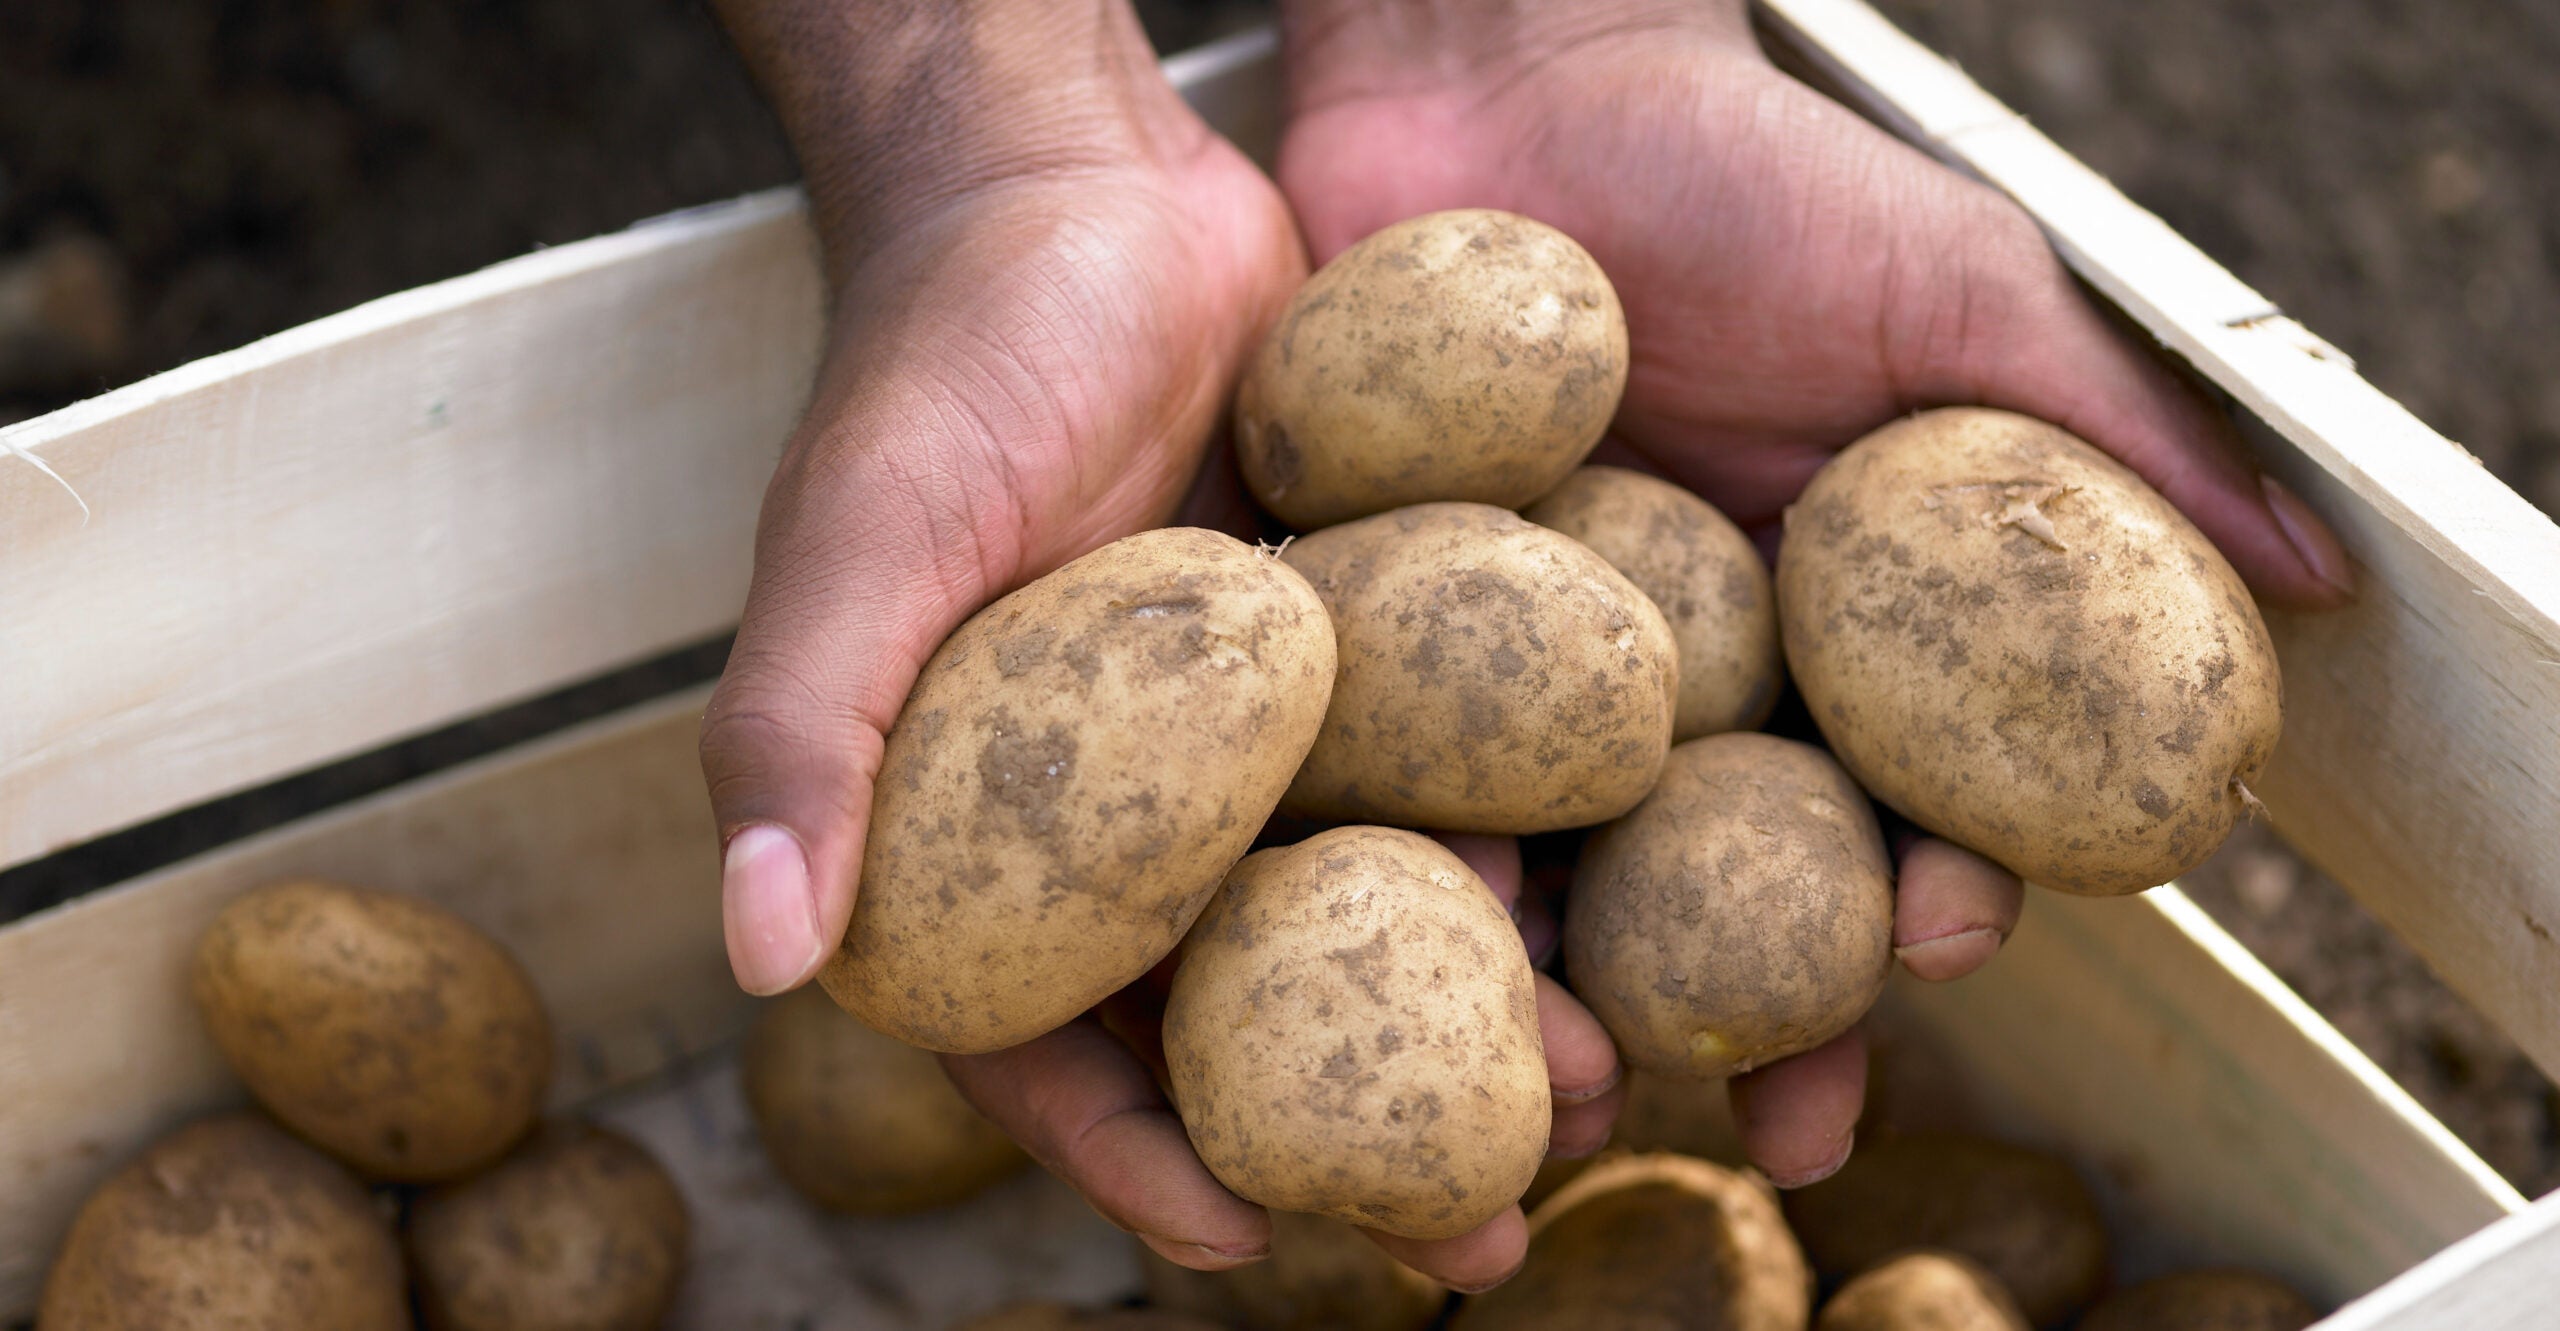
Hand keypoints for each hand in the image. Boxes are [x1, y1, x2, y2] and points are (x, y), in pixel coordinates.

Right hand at [699, 0, 1604, 1289]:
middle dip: (1348, 1137)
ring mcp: (1241, 739)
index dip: (1130, 1153)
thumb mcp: (861, 536)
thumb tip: (758, 954)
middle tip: (1476, 1231)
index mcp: (969, 826)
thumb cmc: (946, 352)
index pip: (1036, 1039)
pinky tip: (1614, 907)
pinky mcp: (1348, 655)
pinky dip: (1513, 850)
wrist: (1090, 180)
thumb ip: (798, 733)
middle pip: (1231, 1014)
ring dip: (1465, 1015)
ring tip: (1593, 1090)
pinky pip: (1432, 779)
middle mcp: (1114, 808)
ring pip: (1356, 918)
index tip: (1247, 1240)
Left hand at [1276, 0, 2351, 1187]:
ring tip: (1583, 1076)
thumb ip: (2114, 438)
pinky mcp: (1380, 636)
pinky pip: (1394, 765)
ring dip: (1582, 985)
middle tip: (1777, 1124)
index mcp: (1835, 632)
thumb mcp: (1957, 292)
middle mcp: (1683, 678)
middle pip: (1732, 886)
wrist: (1507, 73)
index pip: (1903, 800)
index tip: (1947, 940)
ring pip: (1562, 864)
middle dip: (1765, 1014)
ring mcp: (1522, 670)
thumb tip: (2312, 587)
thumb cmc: (1752, 169)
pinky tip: (1423, 927)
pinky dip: (1409, 854)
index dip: (1935, 889)